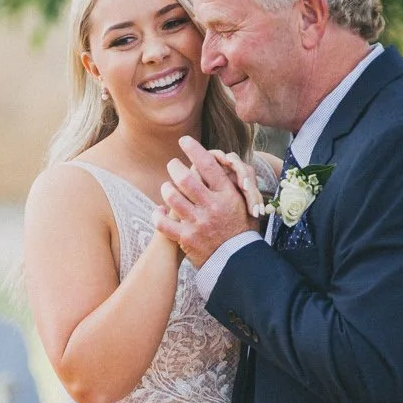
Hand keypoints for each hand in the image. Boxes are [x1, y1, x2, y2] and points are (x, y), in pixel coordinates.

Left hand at [153, 136, 256, 268]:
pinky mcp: (187, 239)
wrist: (239, 261)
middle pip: (186, 178)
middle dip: (175, 167)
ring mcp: (198, 223)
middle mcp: (212, 207)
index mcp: (228, 195)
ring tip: (166, 186)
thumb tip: (224, 161)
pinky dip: (157, 215)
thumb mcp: (245, 204)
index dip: (194, 149)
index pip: (208, 165)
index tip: (184, 140)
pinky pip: (163, 223)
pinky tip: (158, 211)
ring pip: (172, 197)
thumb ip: (234, 184)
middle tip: (172, 164)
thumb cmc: (242, 229)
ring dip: (166, 188)